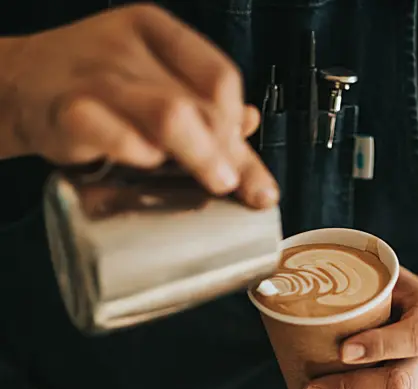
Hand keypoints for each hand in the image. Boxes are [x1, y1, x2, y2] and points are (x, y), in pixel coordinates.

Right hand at [2, 4, 277, 207]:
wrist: (17, 85)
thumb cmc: (91, 88)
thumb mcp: (149, 82)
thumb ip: (201, 107)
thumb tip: (251, 124)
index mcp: (156, 33)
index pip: (219, 76)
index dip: (237, 124)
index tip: (242, 161)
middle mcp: (128, 48)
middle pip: (201, 103)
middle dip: (226, 151)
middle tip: (232, 183)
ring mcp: (97, 78)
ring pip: (170, 116)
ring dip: (201, 156)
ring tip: (216, 183)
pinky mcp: (69, 113)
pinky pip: (116, 136)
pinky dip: (142, 156)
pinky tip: (150, 168)